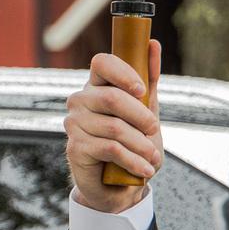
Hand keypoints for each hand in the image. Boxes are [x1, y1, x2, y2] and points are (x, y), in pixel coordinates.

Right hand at [64, 39, 162, 213]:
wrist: (119, 185)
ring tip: (152, 157)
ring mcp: (74, 124)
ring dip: (141, 145)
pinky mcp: (75, 147)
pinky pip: (109, 148)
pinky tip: (143, 169)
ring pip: (114, 127)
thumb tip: (153, 44)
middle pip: (111, 97)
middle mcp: (80, 100)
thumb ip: (149, 79)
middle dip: (141, 116)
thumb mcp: (147, 110)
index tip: (141, 90)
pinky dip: (133, 160)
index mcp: (96, 86)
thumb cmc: (132, 143)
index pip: (102, 63)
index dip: (123, 73)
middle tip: (154, 131)